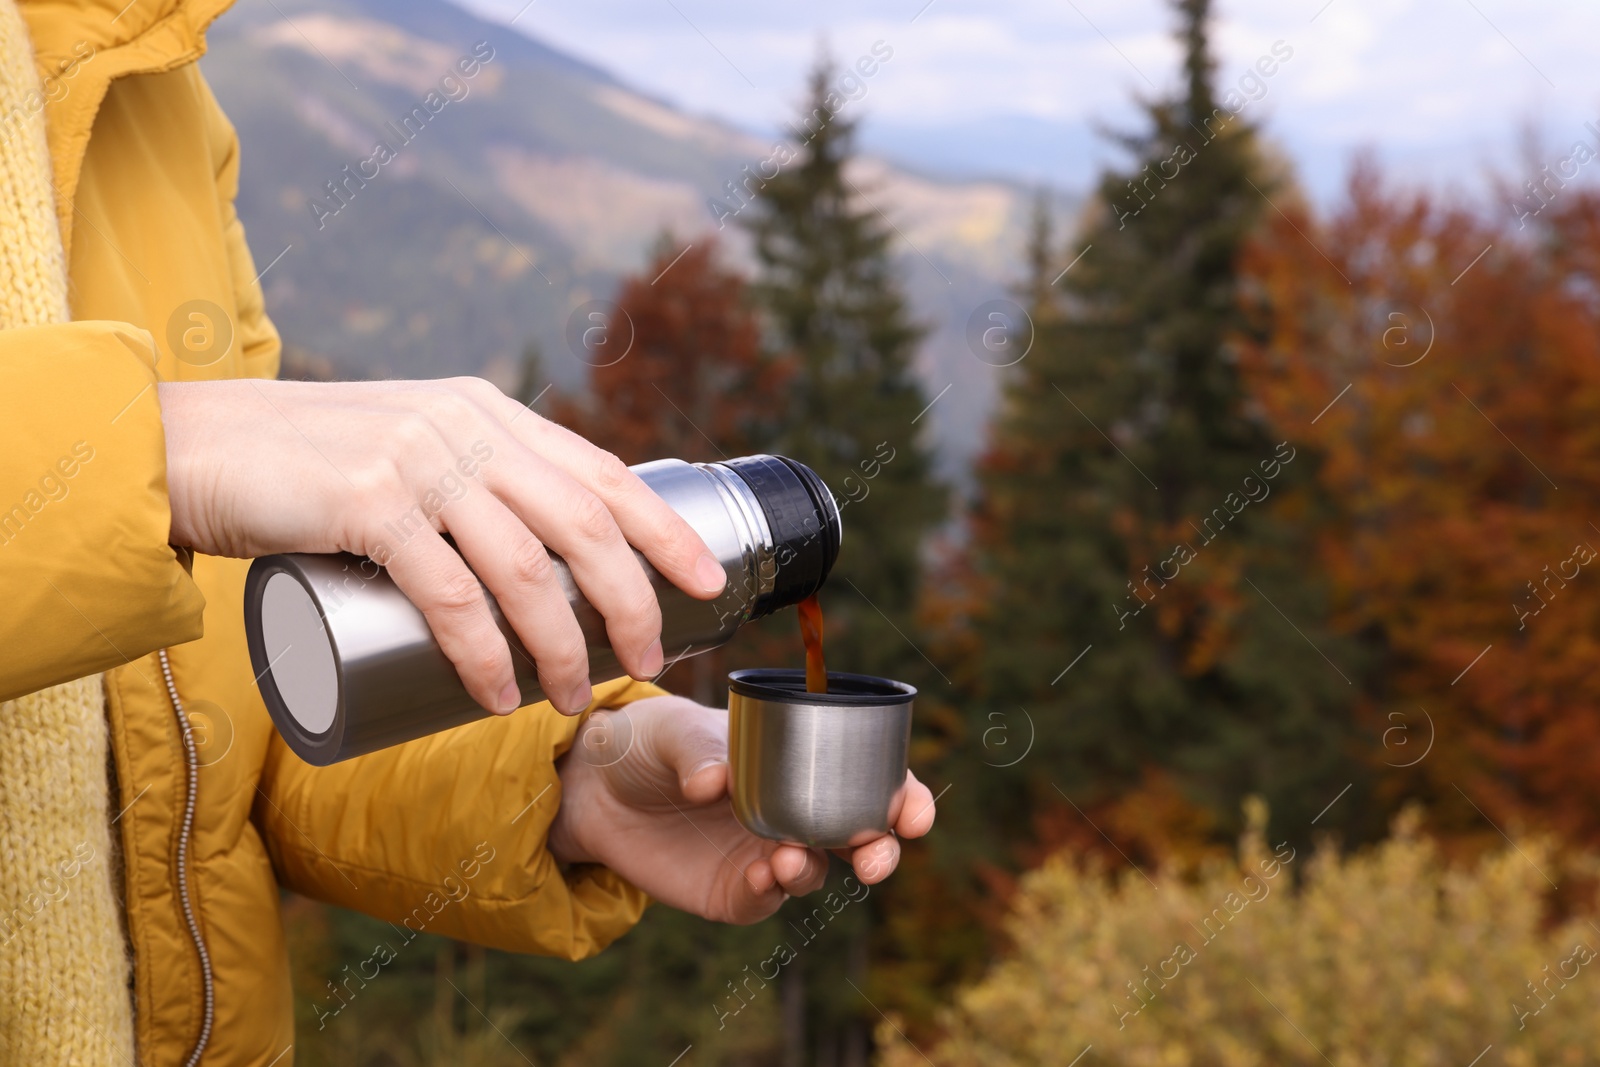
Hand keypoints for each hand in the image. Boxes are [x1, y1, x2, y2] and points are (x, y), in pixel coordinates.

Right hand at [158, 378, 727, 714]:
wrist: (195, 446)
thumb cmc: (311, 465)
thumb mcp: (413, 449)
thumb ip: (474, 480)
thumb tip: (548, 555)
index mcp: (490, 415)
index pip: (604, 473)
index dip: (665, 531)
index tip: (709, 583)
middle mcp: (467, 428)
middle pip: (584, 525)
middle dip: (632, 603)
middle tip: (650, 663)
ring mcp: (419, 462)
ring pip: (525, 569)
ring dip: (561, 648)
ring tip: (571, 700)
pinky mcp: (366, 503)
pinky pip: (449, 594)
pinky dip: (482, 654)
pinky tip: (496, 696)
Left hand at [548, 695, 936, 923]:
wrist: (598, 788)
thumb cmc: (651, 741)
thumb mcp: (673, 730)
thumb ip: (696, 750)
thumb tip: (715, 782)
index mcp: (801, 763)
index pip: (869, 780)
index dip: (904, 797)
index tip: (915, 814)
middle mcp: (795, 812)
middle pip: (860, 838)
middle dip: (880, 852)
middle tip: (872, 858)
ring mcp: (766, 854)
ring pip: (816, 872)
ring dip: (813, 868)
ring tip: (785, 858)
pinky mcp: (734, 891)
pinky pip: (767, 900)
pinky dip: (771, 893)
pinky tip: (760, 877)